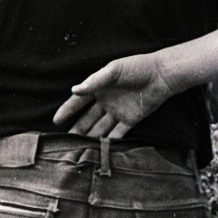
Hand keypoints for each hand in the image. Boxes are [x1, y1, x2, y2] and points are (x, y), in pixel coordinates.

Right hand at [52, 53, 177, 138]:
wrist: (161, 75)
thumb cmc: (136, 67)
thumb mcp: (113, 71)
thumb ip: (94, 81)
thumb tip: (74, 90)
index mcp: (99, 88)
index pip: (79, 102)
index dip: (67, 111)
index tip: (56, 121)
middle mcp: (105, 101)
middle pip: (88, 118)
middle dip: (77, 129)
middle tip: (66, 142)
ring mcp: (118, 112)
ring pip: (101, 128)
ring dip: (91, 138)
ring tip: (80, 149)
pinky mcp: (131, 120)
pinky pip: (118, 133)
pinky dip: (110, 142)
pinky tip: (101, 150)